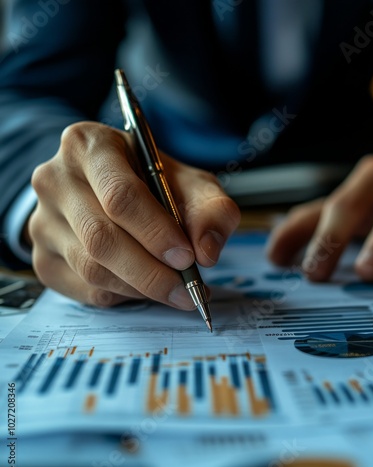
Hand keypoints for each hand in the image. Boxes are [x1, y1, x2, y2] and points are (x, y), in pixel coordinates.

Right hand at [28, 121, 239, 307]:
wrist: (113, 191)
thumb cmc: (154, 183)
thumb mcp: (191, 183)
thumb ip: (212, 210)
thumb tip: (206, 252)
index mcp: (90, 146)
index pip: (120, 195)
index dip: (156, 231)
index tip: (187, 257)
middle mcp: (55, 180)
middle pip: (102, 238)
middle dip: (152, 272)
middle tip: (188, 289)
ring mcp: (42, 221)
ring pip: (92, 269)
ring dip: (141, 288)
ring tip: (175, 290)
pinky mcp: (43, 258)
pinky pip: (85, 290)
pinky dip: (123, 296)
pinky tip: (145, 287)